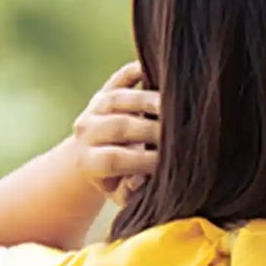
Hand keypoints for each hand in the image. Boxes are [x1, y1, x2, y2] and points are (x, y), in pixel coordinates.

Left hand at [69, 60, 159, 203]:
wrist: (87, 158)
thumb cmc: (113, 182)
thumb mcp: (118, 194)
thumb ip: (129, 192)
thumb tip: (139, 180)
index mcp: (88, 160)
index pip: (114, 159)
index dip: (141, 161)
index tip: (167, 162)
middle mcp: (87, 130)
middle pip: (119, 126)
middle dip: (150, 130)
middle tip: (178, 134)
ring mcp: (94, 107)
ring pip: (119, 98)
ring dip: (147, 100)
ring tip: (173, 105)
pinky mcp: (104, 90)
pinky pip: (120, 77)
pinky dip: (136, 71)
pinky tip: (158, 71)